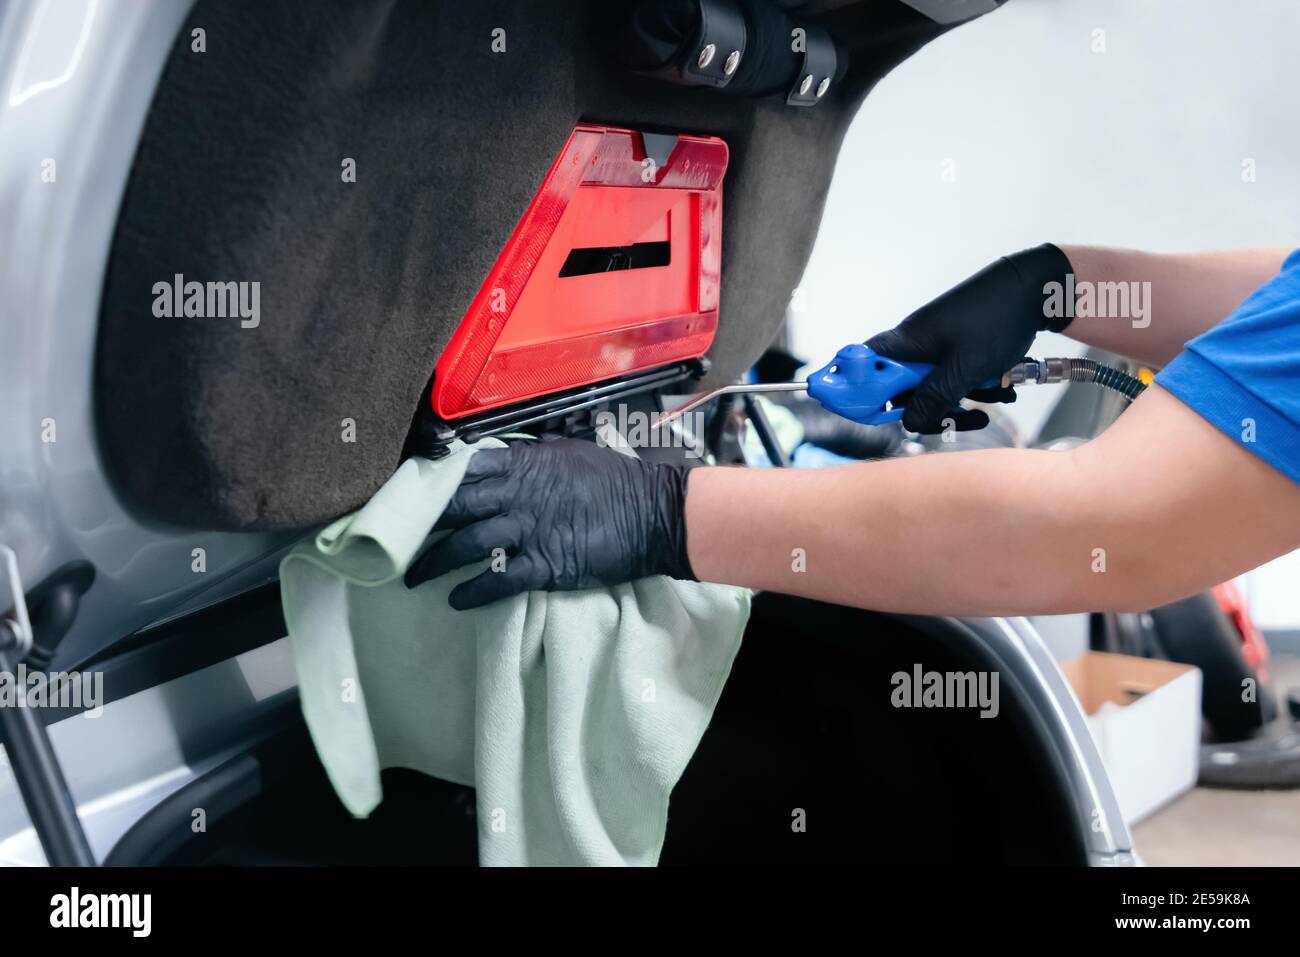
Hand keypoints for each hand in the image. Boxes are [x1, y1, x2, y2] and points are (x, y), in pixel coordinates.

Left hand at [405, 439, 694, 608]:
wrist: (652, 514)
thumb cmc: (613, 480)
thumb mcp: (568, 452)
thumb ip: (531, 456)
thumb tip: (499, 457)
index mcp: (522, 464)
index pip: (462, 468)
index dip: (430, 480)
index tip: (406, 492)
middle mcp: (516, 496)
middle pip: (454, 508)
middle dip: (420, 523)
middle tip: (393, 538)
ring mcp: (528, 532)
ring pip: (466, 546)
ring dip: (434, 563)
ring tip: (412, 577)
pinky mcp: (543, 566)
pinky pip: (496, 581)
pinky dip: (471, 592)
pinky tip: (454, 600)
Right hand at [865, 243, 1072, 433]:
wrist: (1035, 290)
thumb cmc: (997, 318)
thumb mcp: (964, 368)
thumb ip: (933, 398)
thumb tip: (909, 422)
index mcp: (904, 344)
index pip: (861, 371)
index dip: (860, 395)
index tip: (875, 415)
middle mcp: (913, 347)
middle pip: (902, 391)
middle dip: (933, 409)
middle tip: (959, 415)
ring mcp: (934, 349)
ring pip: (933, 390)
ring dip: (963, 400)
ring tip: (993, 393)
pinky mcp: (955, 351)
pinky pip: (955, 380)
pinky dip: (977, 387)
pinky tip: (1001, 385)